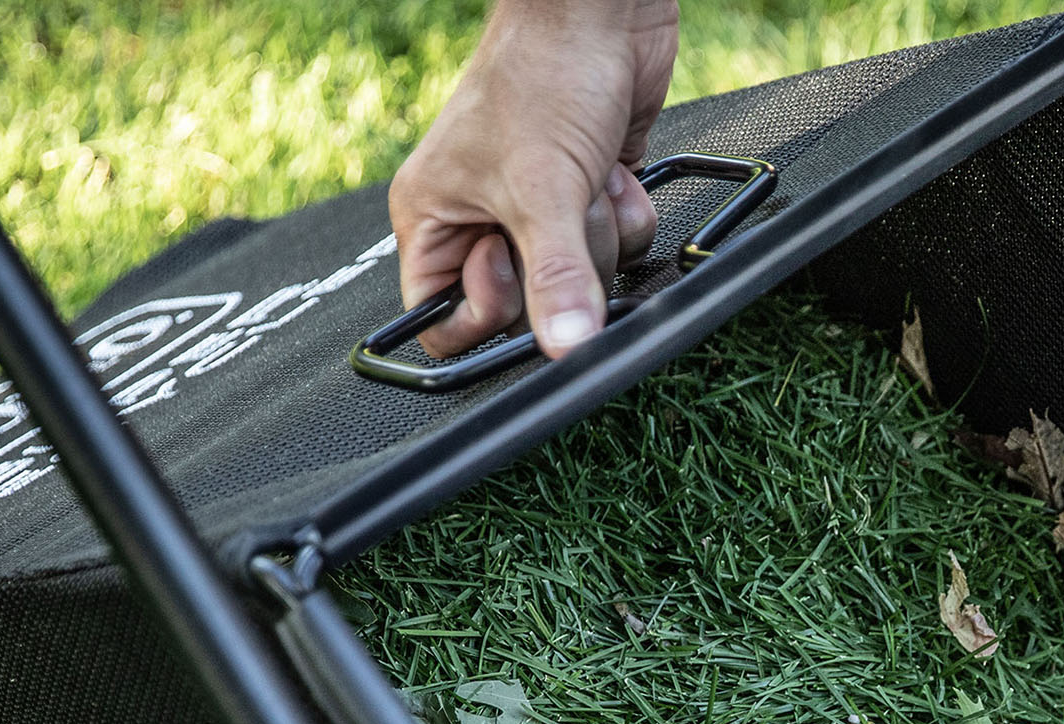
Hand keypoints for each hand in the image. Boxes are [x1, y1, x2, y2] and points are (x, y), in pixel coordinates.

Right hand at [388, 0, 679, 359]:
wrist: (603, 12)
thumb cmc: (544, 73)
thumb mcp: (542, 189)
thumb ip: (555, 277)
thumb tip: (565, 350)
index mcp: (436, 220)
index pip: (444, 320)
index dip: (484, 314)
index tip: (510, 267)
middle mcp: (483, 221)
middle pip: (524, 308)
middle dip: (559, 263)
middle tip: (558, 210)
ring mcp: (541, 212)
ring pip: (580, 280)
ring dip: (599, 233)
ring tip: (587, 179)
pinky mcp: (590, 199)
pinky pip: (618, 249)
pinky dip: (627, 215)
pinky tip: (615, 172)